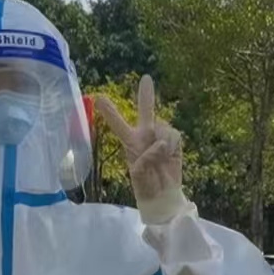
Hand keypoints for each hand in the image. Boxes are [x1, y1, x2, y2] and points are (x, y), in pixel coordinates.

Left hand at [94, 75, 186, 222]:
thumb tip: (160, 144)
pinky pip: (174, 135)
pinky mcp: (175, 141)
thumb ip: (146, 157)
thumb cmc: (146, 187)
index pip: (118, 125)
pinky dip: (172, 145)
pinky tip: (169, 155)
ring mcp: (161, 137)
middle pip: (146, 111)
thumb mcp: (138, 175)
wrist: (163, 195)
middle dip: (147, 95)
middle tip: (146, 79)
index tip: (98, 97)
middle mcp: (145, 135)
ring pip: (162, 126)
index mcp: (130, 142)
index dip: (110, 112)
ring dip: (162, 141)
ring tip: (160, 157)